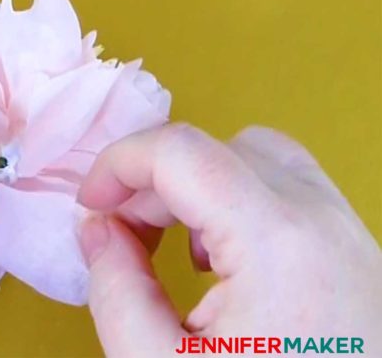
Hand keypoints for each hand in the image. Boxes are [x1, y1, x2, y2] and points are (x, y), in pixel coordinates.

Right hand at [78, 124, 380, 355]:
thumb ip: (116, 292)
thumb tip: (97, 229)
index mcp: (276, 242)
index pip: (181, 151)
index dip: (118, 163)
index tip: (89, 206)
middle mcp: (321, 218)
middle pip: (214, 150)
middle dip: (151, 185)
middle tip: (120, 238)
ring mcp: (346, 229)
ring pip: (255, 156)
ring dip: (196, 187)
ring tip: (173, 246)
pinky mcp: (354, 247)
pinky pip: (288, 187)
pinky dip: (237, 200)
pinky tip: (222, 258)